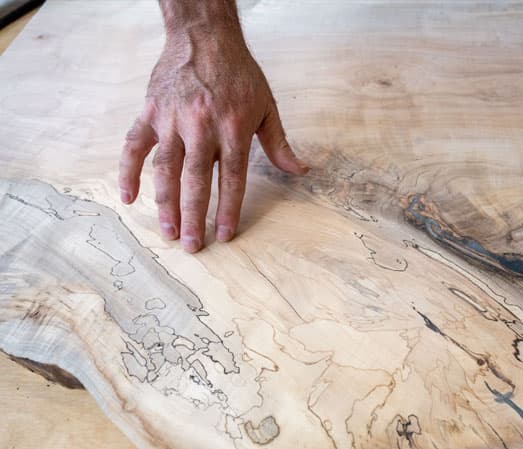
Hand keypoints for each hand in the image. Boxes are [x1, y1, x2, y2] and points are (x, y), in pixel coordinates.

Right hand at [118, 1, 307, 252]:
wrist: (204, 36)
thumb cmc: (239, 73)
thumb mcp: (267, 106)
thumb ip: (279, 143)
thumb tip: (301, 171)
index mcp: (233, 127)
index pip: (232, 177)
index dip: (228, 208)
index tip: (224, 235)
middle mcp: (202, 126)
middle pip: (196, 180)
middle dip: (193, 216)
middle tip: (192, 245)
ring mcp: (172, 119)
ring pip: (165, 169)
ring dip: (164, 203)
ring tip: (166, 232)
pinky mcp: (150, 112)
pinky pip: (134, 145)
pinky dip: (128, 171)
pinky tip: (129, 197)